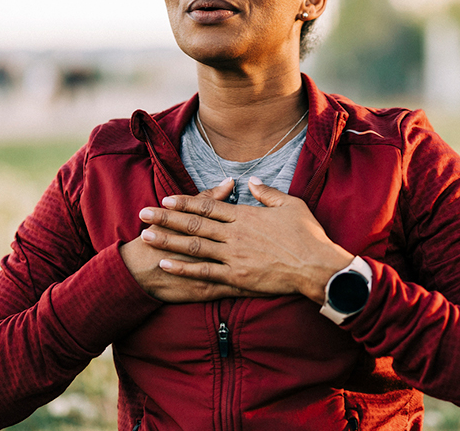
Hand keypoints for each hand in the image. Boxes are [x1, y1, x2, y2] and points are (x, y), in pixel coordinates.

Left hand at [138, 177, 353, 303]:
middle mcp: (234, 234)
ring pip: (194, 246)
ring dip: (168, 240)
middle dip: (166, 218)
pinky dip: (183, 268)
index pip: (209, 206)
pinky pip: (204, 272)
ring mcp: (233, 256)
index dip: (185, 202)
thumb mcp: (291, 205)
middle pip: (194, 223)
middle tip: (143, 214)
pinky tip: (165, 264)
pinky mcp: (236, 277)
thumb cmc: (307, 235)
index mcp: (245, 216)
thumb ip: (268, 193)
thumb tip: (252, 181)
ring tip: (146, 236)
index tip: (166, 199)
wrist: (316, 266)